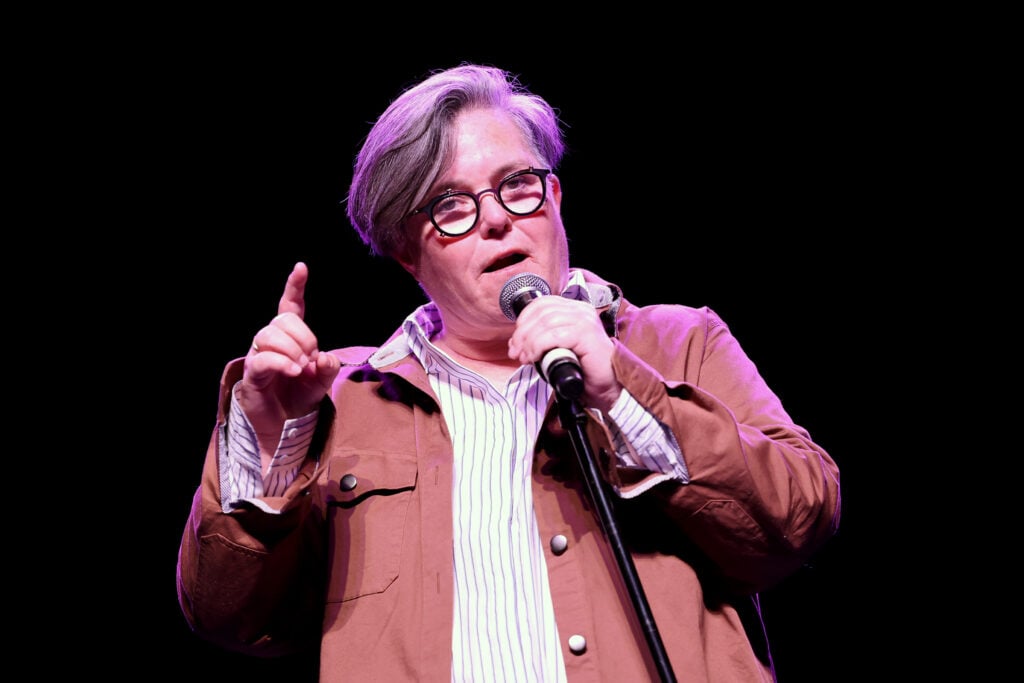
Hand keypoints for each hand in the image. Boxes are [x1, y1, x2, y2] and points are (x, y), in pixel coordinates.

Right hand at [237, 262, 340, 452]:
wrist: (286, 424)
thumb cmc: (301, 396)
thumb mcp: (323, 381)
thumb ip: (328, 368)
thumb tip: (324, 358)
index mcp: (290, 337)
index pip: (290, 306)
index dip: (294, 287)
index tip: (301, 268)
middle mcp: (272, 341)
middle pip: (282, 320)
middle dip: (303, 335)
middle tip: (311, 357)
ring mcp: (259, 355)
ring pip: (269, 334)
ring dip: (292, 348)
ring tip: (302, 367)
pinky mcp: (253, 373)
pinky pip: (264, 358)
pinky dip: (282, 362)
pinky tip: (295, 371)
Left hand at [506, 295, 620, 411]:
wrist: (607, 388)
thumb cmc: (584, 370)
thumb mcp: (560, 348)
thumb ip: (544, 338)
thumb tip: (517, 340)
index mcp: (575, 309)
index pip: (542, 303)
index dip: (524, 319)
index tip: (516, 340)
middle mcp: (582, 310)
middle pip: (542, 312)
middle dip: (522, 333)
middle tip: (516, 352)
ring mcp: (585, 321)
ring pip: (546, 323)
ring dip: (529, 341)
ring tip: (524, 357)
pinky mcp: (587, 334)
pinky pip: (555, 336)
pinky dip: (539, 346)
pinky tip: (534, 357)